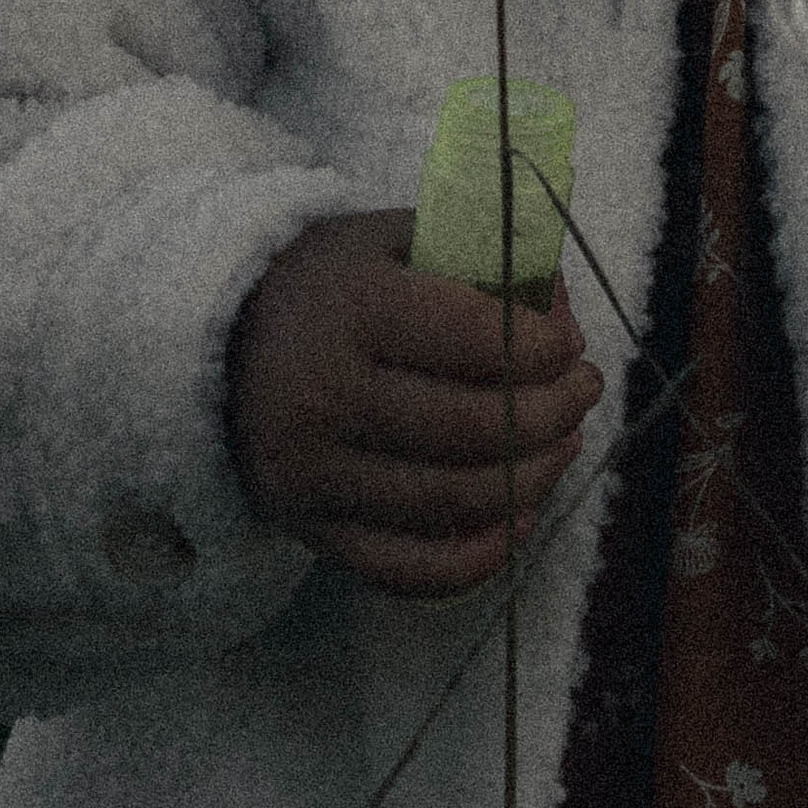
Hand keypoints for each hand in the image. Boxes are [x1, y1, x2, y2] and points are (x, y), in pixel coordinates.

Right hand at [226, 209, 605, 600]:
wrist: (224, 347)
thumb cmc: (336, 284)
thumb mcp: (400, 237)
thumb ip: (487, 255)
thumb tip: (562, 312)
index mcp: (353, 309)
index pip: (478, 340)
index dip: (547, 347)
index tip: (568, 343)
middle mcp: (326, 397)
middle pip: (474, 429)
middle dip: (555, 412)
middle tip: (583, 391)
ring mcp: (315, 476)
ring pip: (453, 502)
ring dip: (535, 477)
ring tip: (563, 442)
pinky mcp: (314, 533)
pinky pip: (410, 570)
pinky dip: (481, 556)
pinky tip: (519, 516)